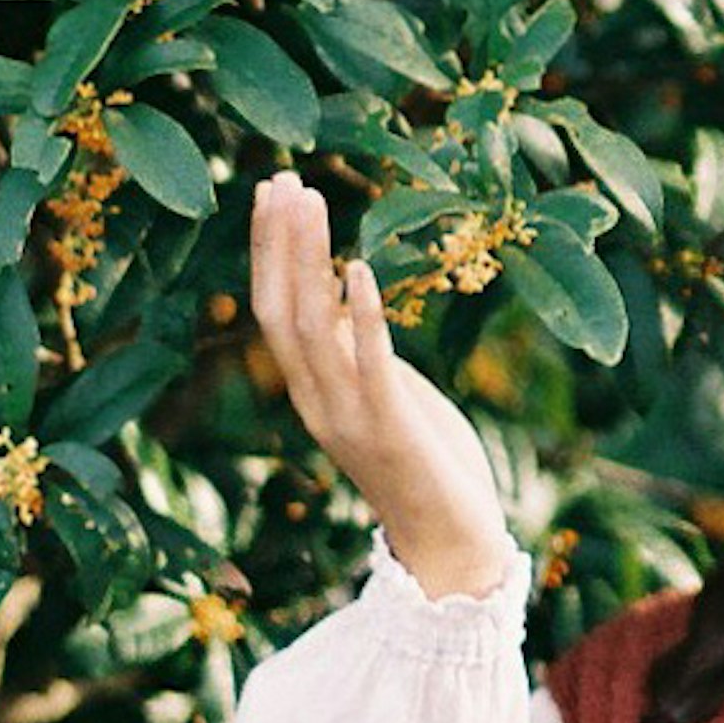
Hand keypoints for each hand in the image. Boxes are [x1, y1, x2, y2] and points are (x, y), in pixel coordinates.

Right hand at [246, 169, 513, 598]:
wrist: (453, 544)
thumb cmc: (427, 465)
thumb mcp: (388, 395)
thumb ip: (361, 353)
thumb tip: (347, 297)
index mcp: (313, 392)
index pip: (273, 310)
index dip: (270, 251)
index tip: (274, 191)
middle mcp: (318, 401)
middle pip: (279, 310)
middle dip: (279, 242)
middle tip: (280, 178)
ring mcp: (350, 416)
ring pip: (313, 328)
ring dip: (310, 261)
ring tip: (313, 202)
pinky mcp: (391, 428)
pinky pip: (370, 364)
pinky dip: (363, 315)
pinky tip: (362, 269)